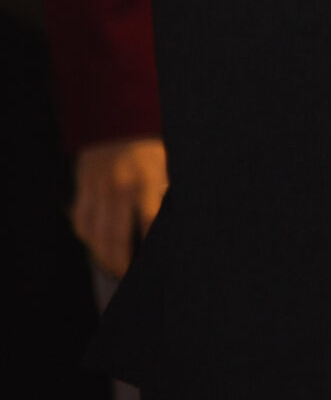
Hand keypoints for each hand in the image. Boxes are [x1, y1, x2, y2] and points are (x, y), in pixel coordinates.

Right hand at [71, 137, 166, 277]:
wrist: (118, 124)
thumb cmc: (151, 150)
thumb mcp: (169, 165)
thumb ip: (170, 191)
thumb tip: (179, 216)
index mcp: (145, 182)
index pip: (148, 222)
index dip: (149, 245)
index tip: (152, 262)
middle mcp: (119, 187)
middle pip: (115, 236)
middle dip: (119, 260)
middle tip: (125, 275)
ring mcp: (97, 189)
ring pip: (94, 233)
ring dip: (102, 255)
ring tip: (111, 267)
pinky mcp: (83, 189)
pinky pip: (81, 221)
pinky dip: (87, 238)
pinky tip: (96, 246)